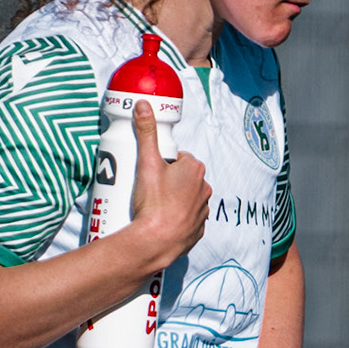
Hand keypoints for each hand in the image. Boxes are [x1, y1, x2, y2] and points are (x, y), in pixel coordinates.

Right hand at [126, 101, 209, 268]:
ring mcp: (203, 210)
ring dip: (172, 199)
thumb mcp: (146, 162)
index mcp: (195, 169)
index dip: (162, 162)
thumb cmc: (154, 202)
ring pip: (185, 198)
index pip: (178, 158)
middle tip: (145, 187)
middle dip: (166, 180)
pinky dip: (176, 218)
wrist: (157, 242)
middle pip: (181, 178)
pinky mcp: (198, 229)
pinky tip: (161, 220)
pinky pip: (187, 218)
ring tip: (150, 205)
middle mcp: (205, 188)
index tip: (148, 170)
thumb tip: (143, 105)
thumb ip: (146, 133)